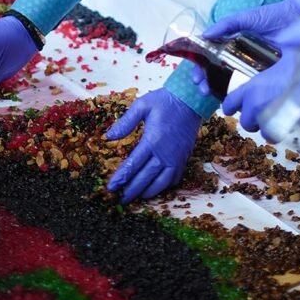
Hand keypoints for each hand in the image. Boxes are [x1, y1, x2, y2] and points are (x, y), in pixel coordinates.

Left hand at [105, 88, 201, 202]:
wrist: (191, 100)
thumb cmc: (165, 101)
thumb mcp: (142, 105)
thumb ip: (125, 122)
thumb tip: (108, 136)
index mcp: (152, 141)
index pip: (133, 165)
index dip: (121, 178)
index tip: (112, 188)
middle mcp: (164, 153)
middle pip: (145, 178)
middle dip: (132, 190)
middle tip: (121, 200)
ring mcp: (176, 158)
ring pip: (161, 182)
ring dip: (148, 192)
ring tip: (138, 197)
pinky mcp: (184, 158)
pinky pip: (175, 178)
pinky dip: (165, 186)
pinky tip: (157, 187)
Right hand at [190, 0, 299, 95]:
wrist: (299, 19)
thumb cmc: (273, 16)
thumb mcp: (247, 18)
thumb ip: (227, 24)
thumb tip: (205, 34)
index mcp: (235, 45)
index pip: (213, 59)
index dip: (202, 69)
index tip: (197, 77)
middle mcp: (242, 59)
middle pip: (219, 74)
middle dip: (207, 83)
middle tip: (203, 89)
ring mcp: (255, 70)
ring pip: (234, 84)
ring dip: (219, 91)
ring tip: (211, 94)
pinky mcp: (270, 77)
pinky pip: (255, 89)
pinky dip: (243, 96)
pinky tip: (235, 100)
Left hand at [222, 47, 299, 138]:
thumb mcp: (282, 58)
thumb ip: (273, 65)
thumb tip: (278, 53)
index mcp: (252, 87)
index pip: (230, 102)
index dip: (231, 106)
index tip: (232, 108)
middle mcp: (256, 105)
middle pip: (246, 121)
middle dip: (252, 119)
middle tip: (262, 111)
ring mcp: (270, 118)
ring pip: (261, 131)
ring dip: (266, 126)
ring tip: (275, 118)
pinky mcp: (285, 128)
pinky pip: (276, 135)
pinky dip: (279, 132)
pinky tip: (286, 123)